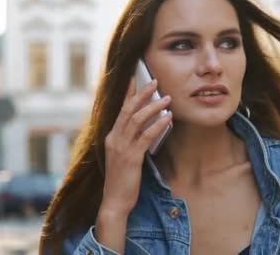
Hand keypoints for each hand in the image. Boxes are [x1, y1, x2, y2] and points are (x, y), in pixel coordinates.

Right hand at [98, 78, 172, 216]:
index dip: (127, 93)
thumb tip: (148, 126)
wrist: (115, 201)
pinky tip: (167, 119)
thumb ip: (132, 140)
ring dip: (153, 107)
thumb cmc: (122, 179)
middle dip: (142, 94)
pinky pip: (145, 137)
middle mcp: (114, 139)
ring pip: (136, 120)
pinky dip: (157, 126)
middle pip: (127, 110)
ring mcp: (121, 148)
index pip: (119, 110)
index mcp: (111, 136)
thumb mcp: (124, 156)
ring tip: (167, 99)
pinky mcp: (131, 158)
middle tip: (155, 82)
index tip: (134, 78)